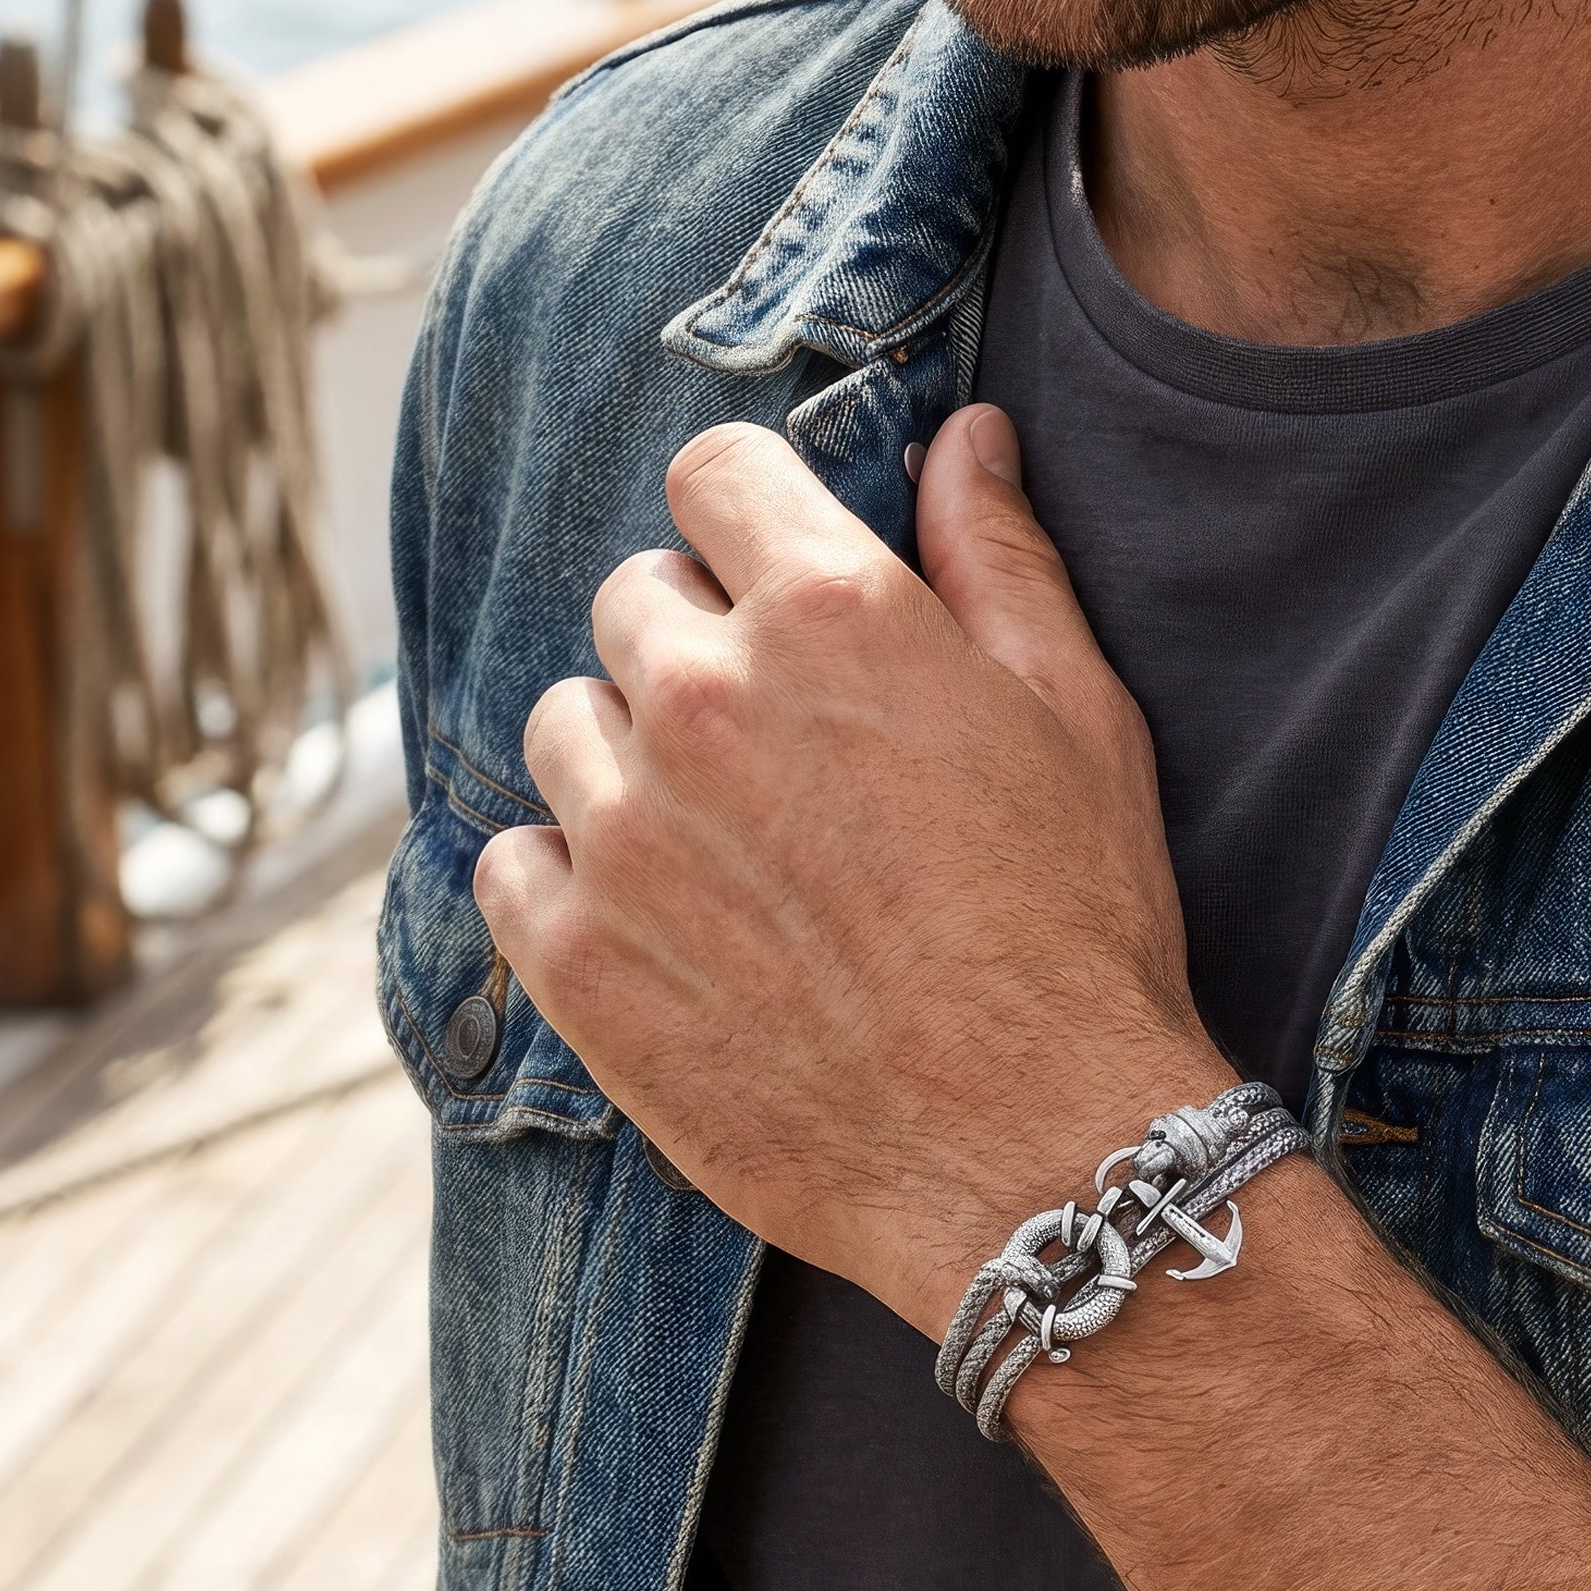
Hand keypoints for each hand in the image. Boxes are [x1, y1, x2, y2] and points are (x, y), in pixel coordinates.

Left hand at [474, 406, 1232, 1330]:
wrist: (1035, 1153)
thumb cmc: (1078, 932)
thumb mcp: (1079, 719)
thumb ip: (1000, 559)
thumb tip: (966, 437)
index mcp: (829, 613)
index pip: (712, 474)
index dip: (749, 519)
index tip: (774, 579)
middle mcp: (701, 700)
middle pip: (633, 599)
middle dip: (696, 643)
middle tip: (779, 746)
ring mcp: (623, 834)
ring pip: (565, 725)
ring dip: (628, 760)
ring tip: (724, 846)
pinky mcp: (575, 962)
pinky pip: (511, 862)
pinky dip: (566, 876)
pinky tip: (656, 920)